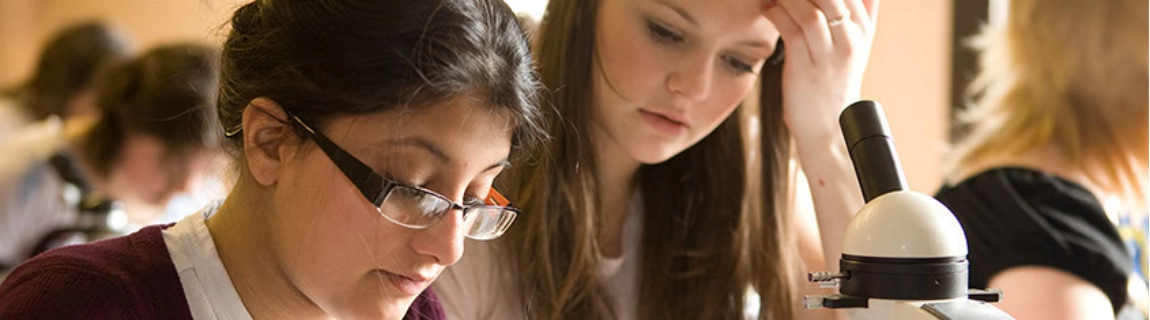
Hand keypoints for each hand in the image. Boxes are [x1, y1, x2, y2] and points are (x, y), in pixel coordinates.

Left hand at [762, 0, 878, 142]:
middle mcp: (852, 38)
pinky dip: (776, 13)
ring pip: (811, 10)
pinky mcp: (806, 67)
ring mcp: (830, 54)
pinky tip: (768, 8)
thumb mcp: (856, 44)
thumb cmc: (834, 79)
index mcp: (863, 26)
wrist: (827, 126)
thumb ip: (861, 11)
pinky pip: (791, 29)